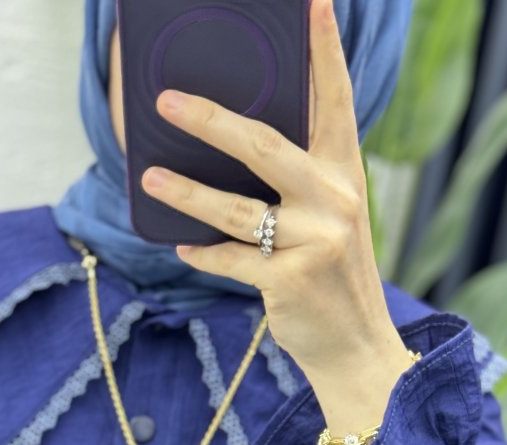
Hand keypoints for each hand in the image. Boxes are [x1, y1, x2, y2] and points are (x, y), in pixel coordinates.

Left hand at [139, 0, 411, 389]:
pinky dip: (203, 253)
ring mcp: (313, 241)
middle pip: (263, 146)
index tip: (312, 2)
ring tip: (149, 175)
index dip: (323, 49)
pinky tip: (182, 247)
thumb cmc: (334, 277)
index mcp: (345, 175)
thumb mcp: (331, 219)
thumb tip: (236, 145)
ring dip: (185, 192)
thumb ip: (300, 182)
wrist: (357, 348)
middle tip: (167, 100)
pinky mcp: (289, 281)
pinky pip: (231, 259)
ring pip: (235, 208)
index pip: (334, 99)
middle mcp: (334, 200)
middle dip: (210, 120)